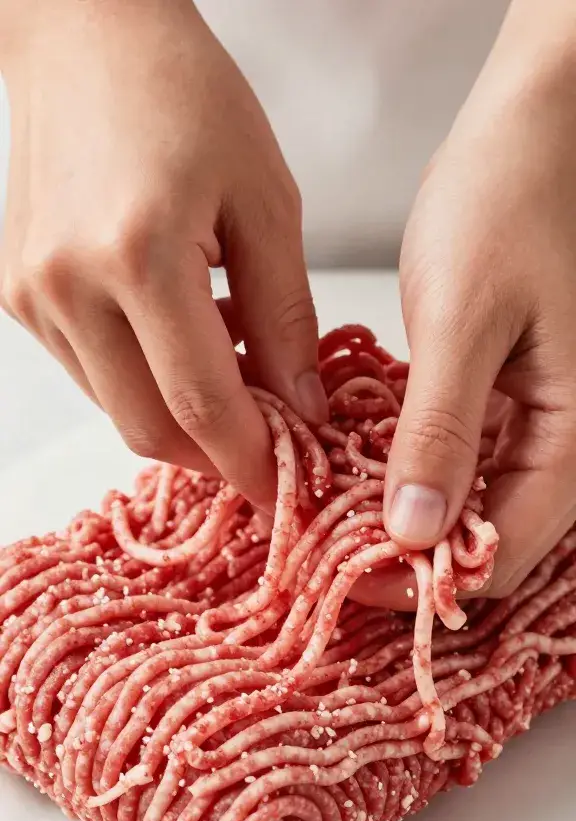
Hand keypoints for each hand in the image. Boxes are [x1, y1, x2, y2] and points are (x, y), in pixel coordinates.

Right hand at [0, 0, 326, 510]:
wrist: (88, 40)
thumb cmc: (186, 99)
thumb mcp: (267, 202)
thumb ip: (286, 315)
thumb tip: (299, 409)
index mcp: (139, 254)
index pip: (201, 404)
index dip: (249, 461)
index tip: (285, 488)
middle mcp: (68, 284)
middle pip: (149, 426)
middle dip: (214, 453)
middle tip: (267, 443)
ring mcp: (32, 294)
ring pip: (118, 408)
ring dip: (179, 414)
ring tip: (231, 370)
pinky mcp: (18, 295)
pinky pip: (91, 373)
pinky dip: (143, 380)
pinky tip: (179, 339)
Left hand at [382, 0, 575, 597]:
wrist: (535, 133)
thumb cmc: (511, 203)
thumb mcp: (465, 318)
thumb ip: (442, 430)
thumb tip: (415, 532)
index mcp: (575, 438)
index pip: (498, 557)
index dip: (420, 582)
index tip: (344, 577)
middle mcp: (567, 446)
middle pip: (488, 546)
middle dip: (410, 560)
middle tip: (329, 552)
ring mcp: (541, 426)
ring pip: (473, 511)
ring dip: (407, 523)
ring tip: (334, 518)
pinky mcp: (511, 402)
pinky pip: (466, 465)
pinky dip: (415, 476)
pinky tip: (363, 468)